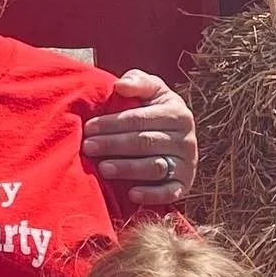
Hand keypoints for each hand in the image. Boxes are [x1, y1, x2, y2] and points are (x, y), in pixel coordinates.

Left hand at [82, 72, 197, 206]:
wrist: (177, 137)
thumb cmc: (154, 110)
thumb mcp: (152, 91)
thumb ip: (138, 81)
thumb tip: (120, 85)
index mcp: (177, 113)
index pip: (139, 119)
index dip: (112, 123)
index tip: (88, 127)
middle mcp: (186, 139)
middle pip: (144, 142)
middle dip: (113, 145)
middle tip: (88, 147)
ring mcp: (187, 163)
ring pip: (155, 167)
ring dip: (128, 168)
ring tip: (103, 168)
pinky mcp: (184, 185)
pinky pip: (170, 192)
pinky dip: (152, 195)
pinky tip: (132, 195)